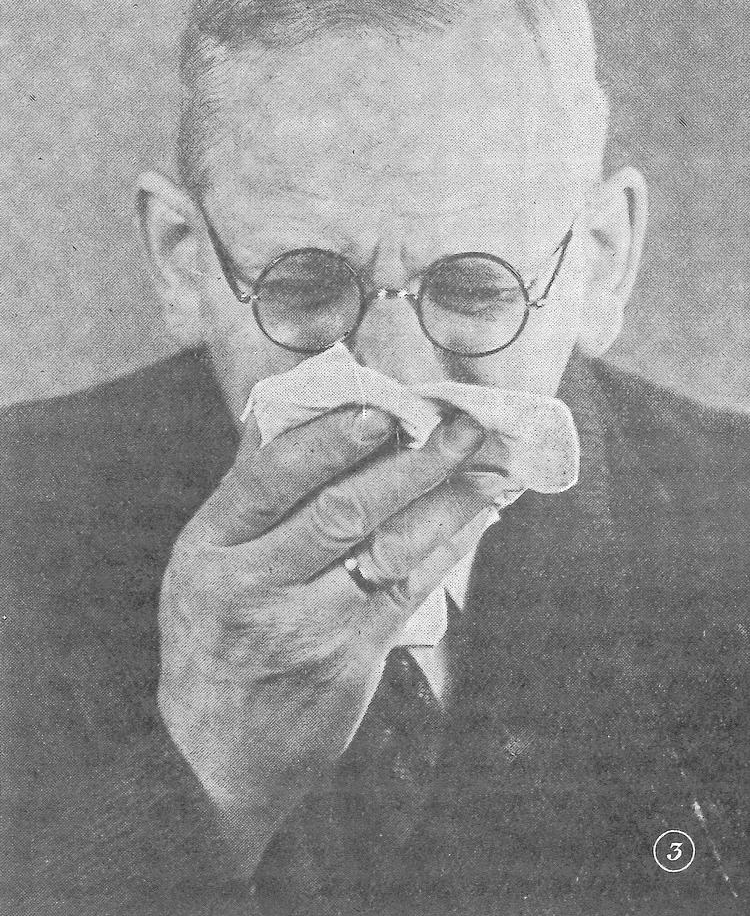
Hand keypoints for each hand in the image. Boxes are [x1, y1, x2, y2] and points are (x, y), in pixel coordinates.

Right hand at [158, 405, 490, 872]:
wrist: (216, 755)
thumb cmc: (214, 636)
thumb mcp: (204, 558)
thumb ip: (249, 484)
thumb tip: (290, 404)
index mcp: (210, 547)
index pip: (271, 477)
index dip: (330, 439)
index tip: (382, 408)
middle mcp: (252, 585)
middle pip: (341, 510)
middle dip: (410, 463)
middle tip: (459, 426)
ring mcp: (303, 627)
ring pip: (388, 550)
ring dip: (446, 504)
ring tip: (486, 469)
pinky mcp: (349, 661)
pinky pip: (409, 592)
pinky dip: (446, 549)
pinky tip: (473, 520)